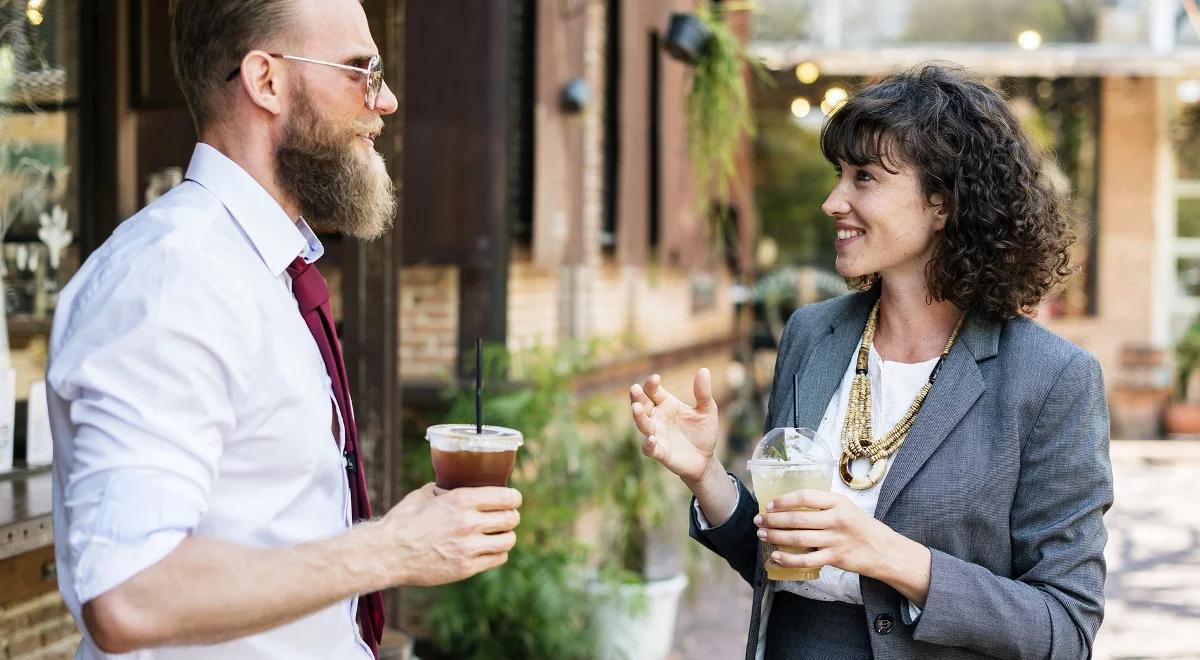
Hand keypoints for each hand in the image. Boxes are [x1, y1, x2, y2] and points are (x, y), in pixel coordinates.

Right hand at [377, 483, 521, 586]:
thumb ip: (444, 490)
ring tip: (498, 534)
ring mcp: (469, 547)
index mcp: (461, 500)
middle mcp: (469, 523)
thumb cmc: (402, 522)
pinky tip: (489, 549)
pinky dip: (498, 553)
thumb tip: (453, 486)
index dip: (514, 498)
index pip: (506, 497)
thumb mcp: (423, 495)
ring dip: (506, 536)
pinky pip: (498, 558)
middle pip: (511, 518)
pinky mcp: (466, 568)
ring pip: (508, 540)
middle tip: (506, 517)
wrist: (387, 553)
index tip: (513, 500)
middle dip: (511, 516)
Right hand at [629, 369, 719, 483]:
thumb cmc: (703, 432)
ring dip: (639, 417)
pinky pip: (650, 448)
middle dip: (637, 397)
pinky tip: (651, 439)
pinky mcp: (660, 452)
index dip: (651, 384)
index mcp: (666, 404)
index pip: (653, 391)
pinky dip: (648, 444)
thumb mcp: (707, 410)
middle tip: (634, 389)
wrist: (705, 459)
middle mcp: (657, 418)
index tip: (656, 378)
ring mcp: (657, 435)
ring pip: (643, 424)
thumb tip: (703, 370)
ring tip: (636, 408)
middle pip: (642, 405)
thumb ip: (703, 393)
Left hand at [753, 489, 910, 580]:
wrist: (883, 549)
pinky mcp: (835, 558)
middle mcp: (836, 519)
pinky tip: (776, 556)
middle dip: (773, 520)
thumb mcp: (844, 507)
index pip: (805, 497)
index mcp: (837, 502)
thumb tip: (788, 506)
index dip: (784, 500)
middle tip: (759, 520)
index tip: (770, 505)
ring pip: (799, 538)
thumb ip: (821, 505)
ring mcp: (836, 539)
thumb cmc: (859, 526)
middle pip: (798, 518)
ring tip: (762, 535)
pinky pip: (806, 560)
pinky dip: (788, 559)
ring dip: (776, 536)